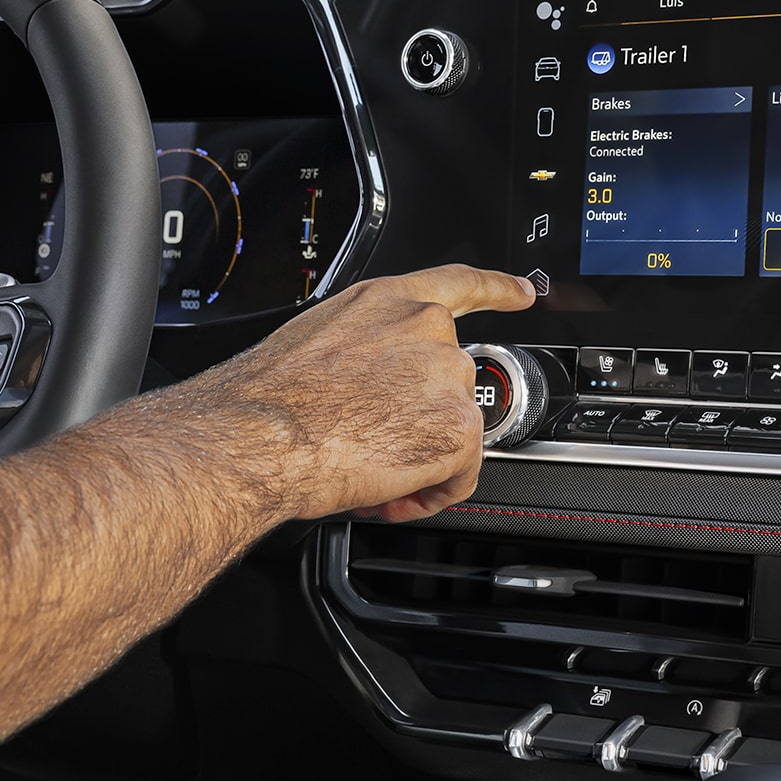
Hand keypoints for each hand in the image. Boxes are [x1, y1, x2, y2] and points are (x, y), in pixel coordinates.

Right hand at [183, 264, 534, 522]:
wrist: (256, 434)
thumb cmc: (265, 398)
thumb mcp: (315, 345)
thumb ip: (360, 353)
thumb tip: (360, 390)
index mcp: (386, 302)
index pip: (458, 284)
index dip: (497, 289)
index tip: (523, 293)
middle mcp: (425, 330)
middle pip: (448, 384)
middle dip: (415, 422)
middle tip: (368, 447)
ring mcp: (447, 377)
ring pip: (452, 433)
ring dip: (418, 461)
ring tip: (365, 474)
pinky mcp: (458, 428)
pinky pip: (458, 477)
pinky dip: (427, 496)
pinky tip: (387, 494)